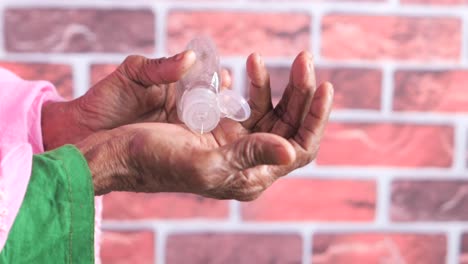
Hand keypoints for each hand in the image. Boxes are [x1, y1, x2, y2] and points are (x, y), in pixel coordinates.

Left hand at [41, 51, 231, 149]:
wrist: (83, 133)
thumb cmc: (105, 100)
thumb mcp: (132, 75)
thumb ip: (159, 66)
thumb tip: (190, 58)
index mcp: (176, 87)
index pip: (206, 80)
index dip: (218, 79)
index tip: (226, 77)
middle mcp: (184, 108)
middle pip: (215, 103)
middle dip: (227, 99)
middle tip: (230, 97)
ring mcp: (183, 130)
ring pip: (212, 124)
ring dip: (223, 119)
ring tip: (229, 115)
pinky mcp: (178, 148)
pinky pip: (201, 143)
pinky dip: (212, 141)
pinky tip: (218, 139)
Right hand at [77, 51, 333, 200]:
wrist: (117, 153)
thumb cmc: (155, 161)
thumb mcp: (205, 161)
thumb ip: (249, 155)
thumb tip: (291, 152)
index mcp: (249, 175)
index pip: (299, 148)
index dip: (315, 119)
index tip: (323, 86)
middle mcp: (247, 160)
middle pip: (288, 125)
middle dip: (299, 92)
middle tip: (303, 58)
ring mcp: (234, 140)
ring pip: (270, 111)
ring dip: (275, 84)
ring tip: (264, 57)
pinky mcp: (218, 124)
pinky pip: (246, 103)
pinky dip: (250, 85)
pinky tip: (246, 67)